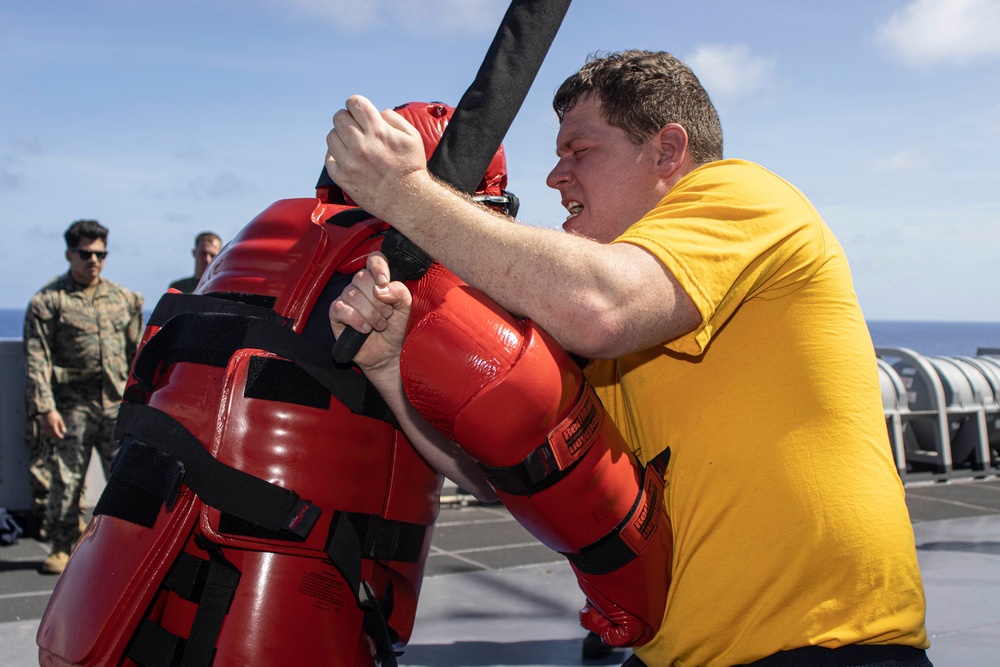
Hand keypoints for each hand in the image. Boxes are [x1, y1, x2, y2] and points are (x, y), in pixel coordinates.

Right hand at [41, 410, 65, 439]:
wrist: (46, 411)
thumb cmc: (54, 415)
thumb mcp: (59, 419)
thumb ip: (62, 426)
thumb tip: (64, 431)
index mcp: (53, 426)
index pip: (56, 433)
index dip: (59, 436)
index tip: (62, 437)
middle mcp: (48, 427)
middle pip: (52, 435)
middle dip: (56, 437)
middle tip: (59, 437)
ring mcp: (45, 427)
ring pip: (48, 434)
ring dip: (52, 436)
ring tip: (56, 436)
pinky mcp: (43, 426)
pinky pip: (46, 432)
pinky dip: (49, 433)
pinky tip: (52, 433)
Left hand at [324, 95, 428, 218]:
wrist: (408, 200)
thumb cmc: (411, 168)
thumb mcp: (412, 137)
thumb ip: (395, 119)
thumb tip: (379, 112)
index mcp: (377, 131)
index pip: (354, 103)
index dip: (356, 104)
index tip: (358, 111)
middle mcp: (361, 145)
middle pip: (339, 117)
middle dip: (347, 118)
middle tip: (354, 127)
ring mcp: (349, 162)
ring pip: (331, 136)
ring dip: (340, 136)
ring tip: (351, 144)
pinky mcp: (343, 178)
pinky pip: (328, 158)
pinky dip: (335, 156)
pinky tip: (347, 158)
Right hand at [329, 252, 411, 372]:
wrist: (389, 353)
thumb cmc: (396, 328)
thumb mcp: (406, 308)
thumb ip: (399, 291)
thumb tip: (380, 287)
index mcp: (377, 279)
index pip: (374, 259)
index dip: (378, 267)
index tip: (384, 282)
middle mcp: (360, 286)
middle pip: (362, 277)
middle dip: (378, 300)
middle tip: (387, 314)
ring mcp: (346, 298)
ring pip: (352, 294)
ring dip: (370, 313)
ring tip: (379, 324)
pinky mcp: (336, 314)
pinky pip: (341, 309)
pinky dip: (356, 320)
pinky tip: (366, 329)